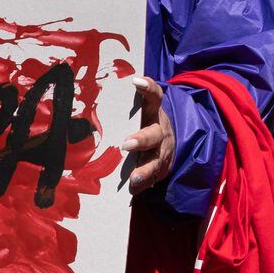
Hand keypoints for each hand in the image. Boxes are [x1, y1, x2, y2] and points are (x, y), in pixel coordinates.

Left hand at [122, 77, 175, 192]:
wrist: (168, 143)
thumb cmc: (144, 123)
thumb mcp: (142, 109)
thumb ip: (128, 101)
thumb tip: (105, 85)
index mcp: (154, 113)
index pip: (154, 96)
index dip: (148, 88)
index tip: (136, 81)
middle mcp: (160, 132)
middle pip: (153, 135)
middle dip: (141, 140)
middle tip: (126, 144)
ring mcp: (163, 153)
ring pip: (156, 162)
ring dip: (145, 171)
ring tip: (134, 179)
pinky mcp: (161, 170)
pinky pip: (152, 180)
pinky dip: (143, 186)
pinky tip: (133, 191)